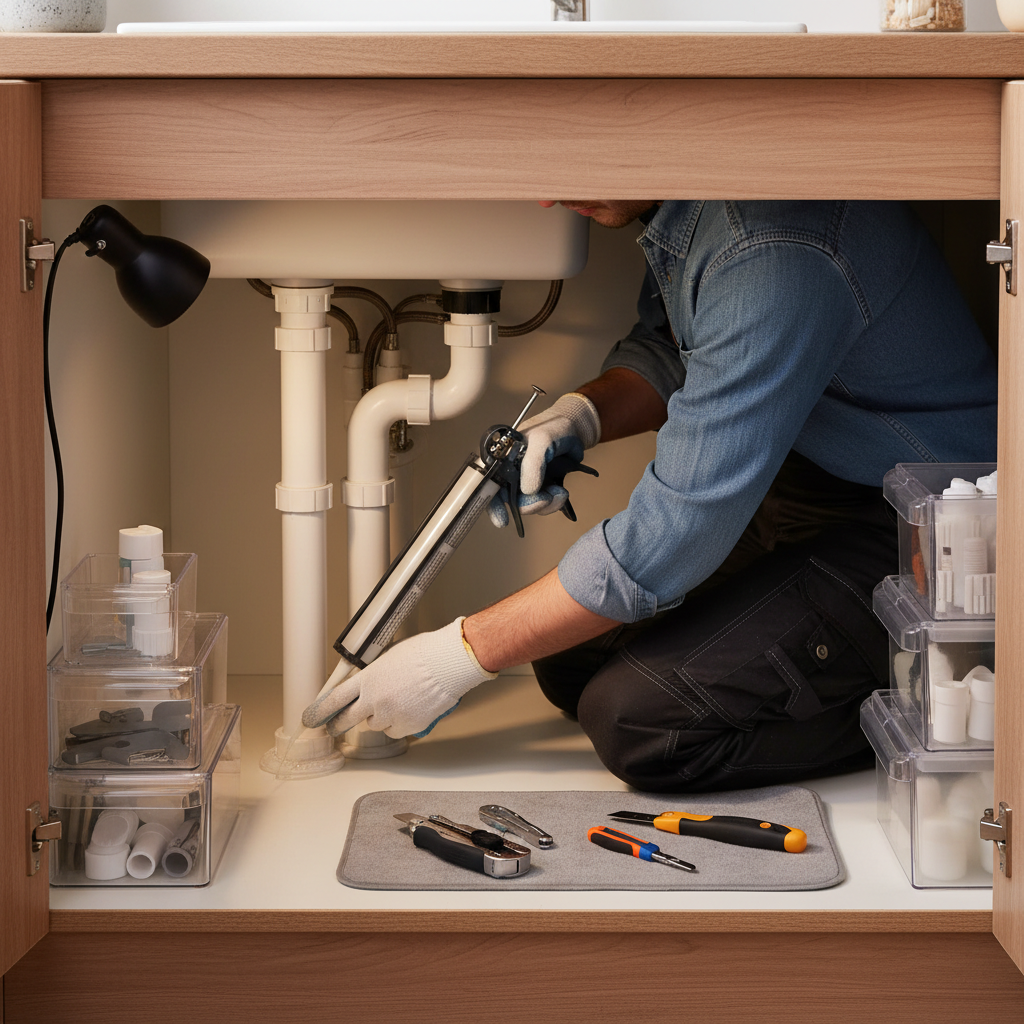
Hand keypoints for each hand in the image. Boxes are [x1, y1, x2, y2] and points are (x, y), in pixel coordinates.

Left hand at [300, 618, 496, 738]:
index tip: (311, 718)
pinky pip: (396, 730)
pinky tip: (409, 709)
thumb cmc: (424, 653)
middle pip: (347, 720)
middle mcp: (374, 700)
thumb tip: (367, 685)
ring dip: (379, 717)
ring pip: (375, 725)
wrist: (447, 664)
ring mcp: (390, 715)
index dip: (319, 712)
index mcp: (367, 679)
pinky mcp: (408, 726)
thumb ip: (373, 676)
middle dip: (339, 724)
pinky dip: (399, 723)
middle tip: (336, 726)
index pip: (334, 700)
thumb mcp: (388, 658)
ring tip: (396, 702)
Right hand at [487, 392, 599, 527]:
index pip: (490, 484)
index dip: (492, 504)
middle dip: (528, 505)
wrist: (576, 429)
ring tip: (560, 493)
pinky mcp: (542, 487)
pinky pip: (542, 504)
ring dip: (545, 504)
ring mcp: (527, 481)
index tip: (502, 520)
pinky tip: (562, 493)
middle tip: (546, 499)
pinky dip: (553, 503)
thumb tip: (528, 491)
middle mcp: (511, 471)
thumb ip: (533, 464)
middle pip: (510, 500)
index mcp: (502, 458)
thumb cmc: (554, 427)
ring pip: (528, 505)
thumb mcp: (542, 440)